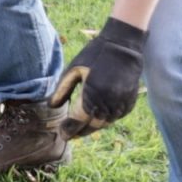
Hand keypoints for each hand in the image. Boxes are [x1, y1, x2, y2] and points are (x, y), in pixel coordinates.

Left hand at [49, 17, 147, 138]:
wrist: (123, 46)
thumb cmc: (94, 55)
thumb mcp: (74, 70)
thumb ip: (62, 90)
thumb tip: (52, 107)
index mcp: (92, 95)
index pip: (78, 121)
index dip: (68, 129)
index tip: (61, 134)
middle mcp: (108, 103)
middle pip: (92, 126)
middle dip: (79, 132)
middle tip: (70, 134)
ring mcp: (121, 104)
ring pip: (104, 123)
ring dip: (92, 127)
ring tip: (81, 128)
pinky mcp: (130, 102)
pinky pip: (115, 117)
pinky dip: (105, 120)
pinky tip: (96, 118)